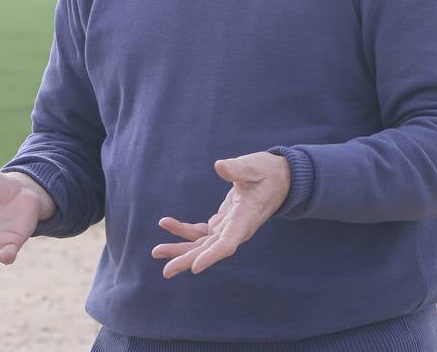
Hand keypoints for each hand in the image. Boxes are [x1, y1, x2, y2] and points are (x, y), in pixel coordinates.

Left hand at [152, 151, 290, 277]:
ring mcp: (229, 228)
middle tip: (166, 271)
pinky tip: (166, 223)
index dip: (212, 256)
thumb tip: (219, 166)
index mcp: (245, 218)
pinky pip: (200, 232)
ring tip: (157, 251)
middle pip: (210, 250)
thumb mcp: (255, 166)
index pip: (228, 243)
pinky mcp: (222, 223)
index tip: (195, 267)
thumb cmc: (268, 172)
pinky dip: (183, 230)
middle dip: (187, 259)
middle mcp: (236, 229)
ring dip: (180, 249)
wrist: (279, 180)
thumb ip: (238, 168)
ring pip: (202, 245)